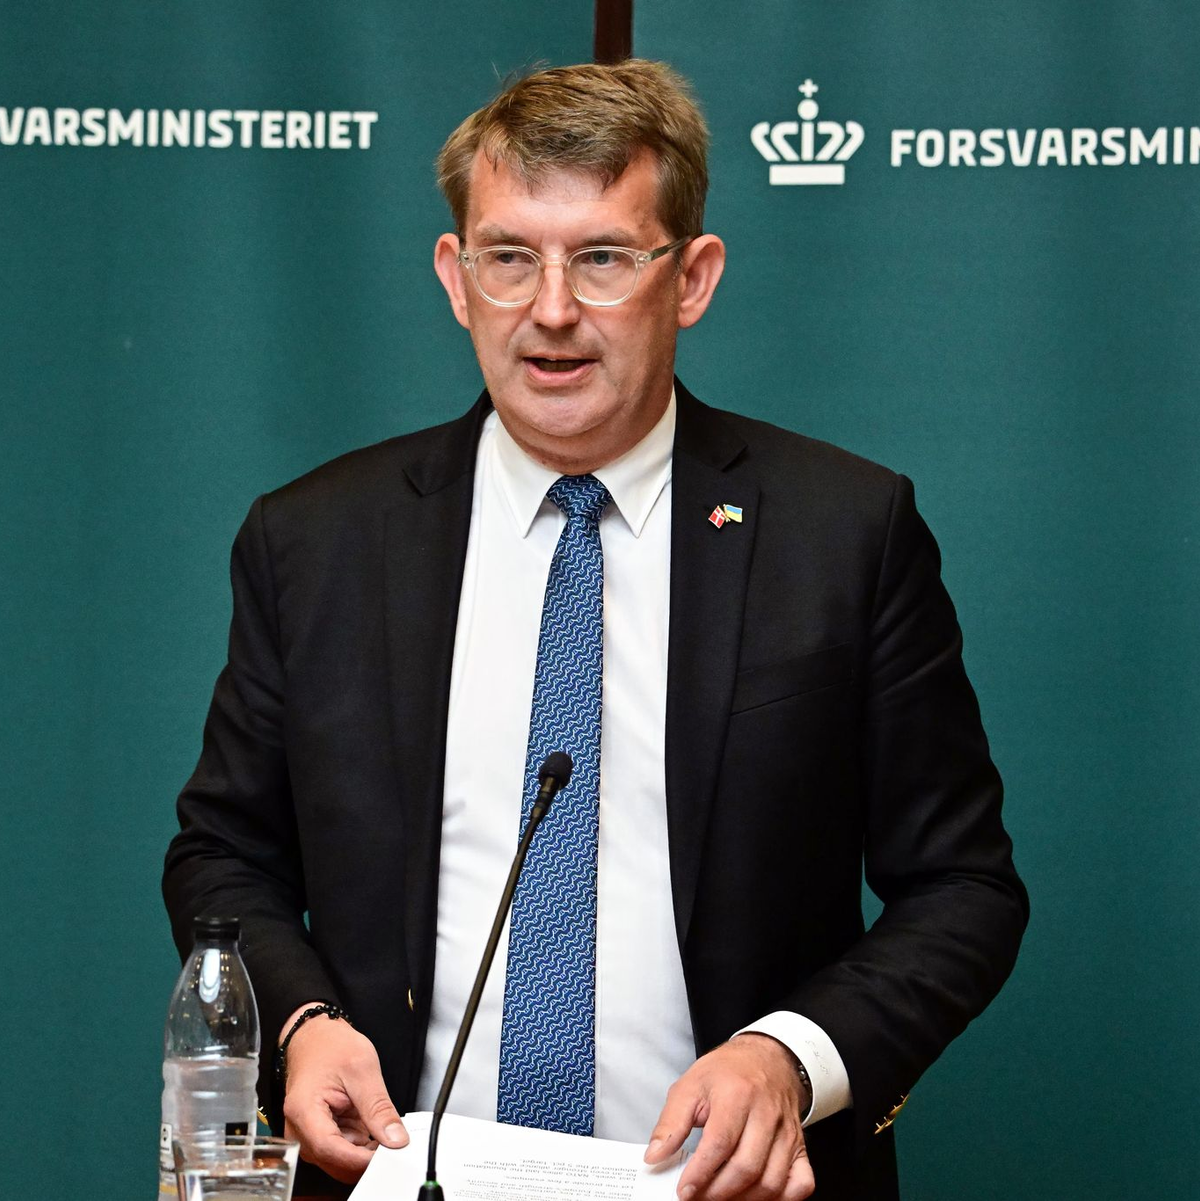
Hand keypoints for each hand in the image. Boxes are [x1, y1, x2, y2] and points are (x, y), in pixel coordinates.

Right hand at [280, 1009, 408, 1183]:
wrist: (316, 1038)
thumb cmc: (330, 1047)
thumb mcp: (362, 1069)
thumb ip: (378, 1107)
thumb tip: (395, 1139)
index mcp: (304, 1111)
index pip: (331, 1150)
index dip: (361, 1159)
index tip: (388, 1154)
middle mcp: (299, 1131)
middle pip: (334, 1162)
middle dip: (366, 1158)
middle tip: (395, 1142)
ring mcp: (308, 1136)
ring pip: (340, 1161)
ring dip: (364, 1151)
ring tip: (383, 1127)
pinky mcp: (319, 1136)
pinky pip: (342, 1152)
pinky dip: (360, 1145)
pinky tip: (371, 1127)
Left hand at [644, 1034, 813, 1200]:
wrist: (766, 1058)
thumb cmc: (727, 1072)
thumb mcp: (690, 1085)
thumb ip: (670, 1122)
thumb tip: (655, 1156)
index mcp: (737, 1093)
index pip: (720, 1143)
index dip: (700, 1173)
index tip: (684, 1190)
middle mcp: (767, 1113)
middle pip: (746, 1167)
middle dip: (717, 1192)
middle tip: (697, 1197)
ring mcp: (787, 1132)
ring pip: (771, 1181)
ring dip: (743, 1199)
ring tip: (719, 1197)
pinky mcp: (800, 1146)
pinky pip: (801, 1183)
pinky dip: (781, 1199)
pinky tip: (757, 1196)